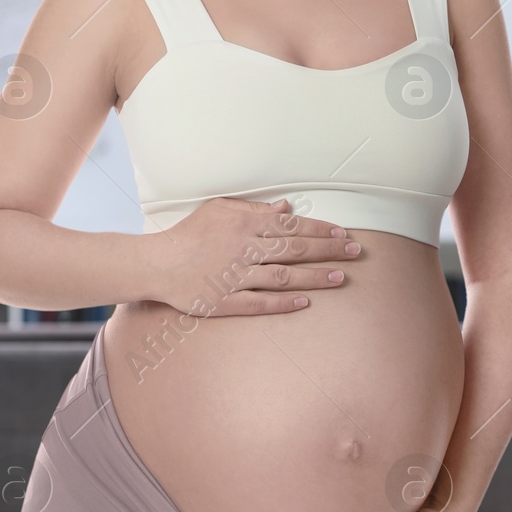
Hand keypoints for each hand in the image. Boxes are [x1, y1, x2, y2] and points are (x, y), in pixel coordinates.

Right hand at [147, 197, 359, 316]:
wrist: (156, 263)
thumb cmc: (187, 234)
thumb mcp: (218, 209)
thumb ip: (254, 209)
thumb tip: (287, 208)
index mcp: (244, 225)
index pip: (291, 226)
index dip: (320, 229)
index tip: (343, 234)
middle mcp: (244, 250)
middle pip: (294, 249)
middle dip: (328, 250)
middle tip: (355, 253)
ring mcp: (235, 277)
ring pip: (283, 276)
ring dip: (314, 277)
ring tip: (340, 278)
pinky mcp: (225, 301)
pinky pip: (260, 302)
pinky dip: (284, 303)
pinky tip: (305, 303)